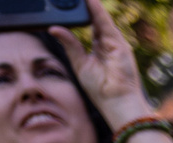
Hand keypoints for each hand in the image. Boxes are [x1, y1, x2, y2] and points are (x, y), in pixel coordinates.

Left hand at [61, 0, 150, 129]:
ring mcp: (115, 43)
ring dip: (90, 4)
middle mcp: (109, 44)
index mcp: (100, 49)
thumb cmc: (100, 89)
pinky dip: (97, 10)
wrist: (116, 102)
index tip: (71, 1)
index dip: (84, 14)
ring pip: (101, 18)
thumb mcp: (79, 62)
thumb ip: (70, 44)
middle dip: (88, 6)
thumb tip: (54, 28)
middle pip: (97, 19)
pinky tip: (89, 0)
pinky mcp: (118, 44)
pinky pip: (105, 23)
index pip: (92, 26)